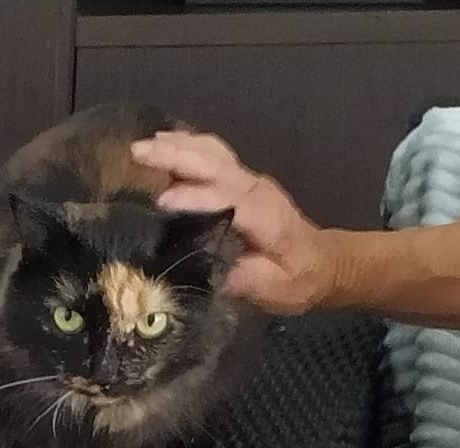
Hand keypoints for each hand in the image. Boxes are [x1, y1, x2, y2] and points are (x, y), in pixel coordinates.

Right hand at [131, 130, 335, 313]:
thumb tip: (203, 272)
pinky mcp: (241, 183)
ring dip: (178, 146)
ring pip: (212, 153)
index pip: (226, 198)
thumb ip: (240, 277)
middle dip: (175, 155)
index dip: (194, 198)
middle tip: (136, 152)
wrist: (322, 264)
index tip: (161, 202)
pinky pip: (212, 157)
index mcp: (264, 215)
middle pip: (213, 163)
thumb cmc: (298, 279)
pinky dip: (188, 147)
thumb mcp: (272, 288)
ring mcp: (249, 182)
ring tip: (145, 146)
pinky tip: (166, 146)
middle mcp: (255, 190)